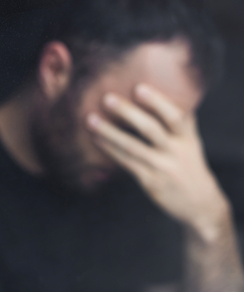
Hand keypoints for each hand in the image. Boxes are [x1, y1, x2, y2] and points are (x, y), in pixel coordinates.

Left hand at [86, 83, 229, 239]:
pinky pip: (127, 163)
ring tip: (91, 120)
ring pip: (133, 147)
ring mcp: (163, 168)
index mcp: (188, 138)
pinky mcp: (151, 182)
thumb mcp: (190, 142)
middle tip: (107, 98)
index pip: (176, 116)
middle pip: (151, 129)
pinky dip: (111, 150)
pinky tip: (97, 140)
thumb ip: (177, 122)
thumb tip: (155, 93)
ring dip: (110, 132)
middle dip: (128, 112)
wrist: (200, 204)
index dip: (157, 101)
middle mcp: (177, 151)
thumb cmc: (188, 164)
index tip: (139, 88)